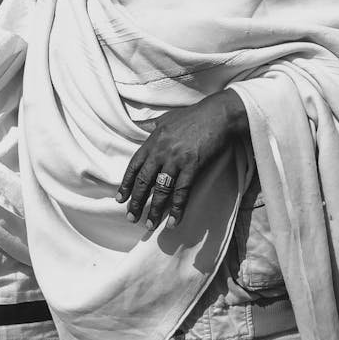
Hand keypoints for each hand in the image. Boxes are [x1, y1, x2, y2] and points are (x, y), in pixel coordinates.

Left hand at [116, 89, 247, 229]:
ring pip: (161, 190)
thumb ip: (149, 126)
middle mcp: (161, 152)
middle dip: (137, 202)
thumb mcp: (165, 118)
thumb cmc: (192, 115)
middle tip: (131, 218)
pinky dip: (177, 208)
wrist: (218, 114)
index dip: (126, 184)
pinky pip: (182, 192)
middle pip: (144, 181)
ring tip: (149, 225)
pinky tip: (173, 222)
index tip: (120, 199)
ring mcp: (176, 159)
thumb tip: (136, 126)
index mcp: (152, 141)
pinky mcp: (193, 166)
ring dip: (154, 210)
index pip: (134, 166)